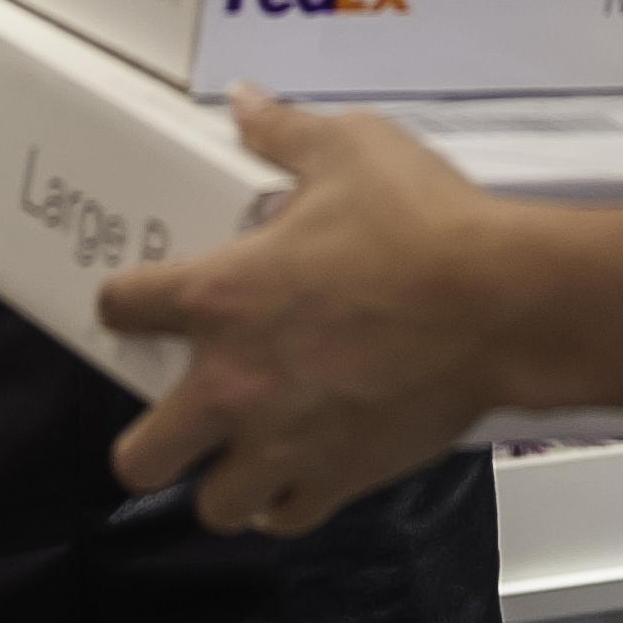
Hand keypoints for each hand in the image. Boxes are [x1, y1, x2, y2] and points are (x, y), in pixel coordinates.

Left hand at [100, 92, 531, 534]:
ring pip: (213, 505)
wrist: (500, 302)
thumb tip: (248, 105)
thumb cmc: (427, 230)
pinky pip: (287, 517)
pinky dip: (286, 504)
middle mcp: (235, 382)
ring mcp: (285, 441)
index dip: (122, 305)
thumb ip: (283, 131)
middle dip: (148, 442)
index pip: (121, 308)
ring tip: (237, 454)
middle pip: (140, 455)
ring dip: (219, 481)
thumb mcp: (346, 149)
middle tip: (171, 418)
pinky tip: (297, 474)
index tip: (136, 305)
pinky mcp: (340, 476)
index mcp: (221, 296)